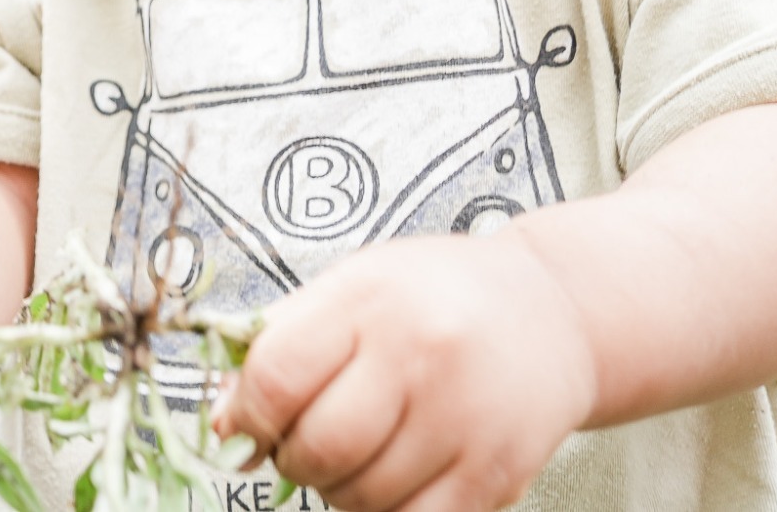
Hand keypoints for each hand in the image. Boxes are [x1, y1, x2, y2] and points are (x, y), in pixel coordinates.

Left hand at [212, 232, 597, 511]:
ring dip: (339, 490)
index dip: (245, 415)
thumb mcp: (353, 285)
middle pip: (317, 447)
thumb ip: (280, 343)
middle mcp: (421, 354)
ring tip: (358, 452)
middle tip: (302, 443)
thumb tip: (223, 424)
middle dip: (292, 459)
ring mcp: (465, 418)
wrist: (553, 311)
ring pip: (361, 497)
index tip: (244, 424)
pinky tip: (392, 479)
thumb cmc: (435, 297)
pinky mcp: (497, 473)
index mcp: (370, 299)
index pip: (276, 376)